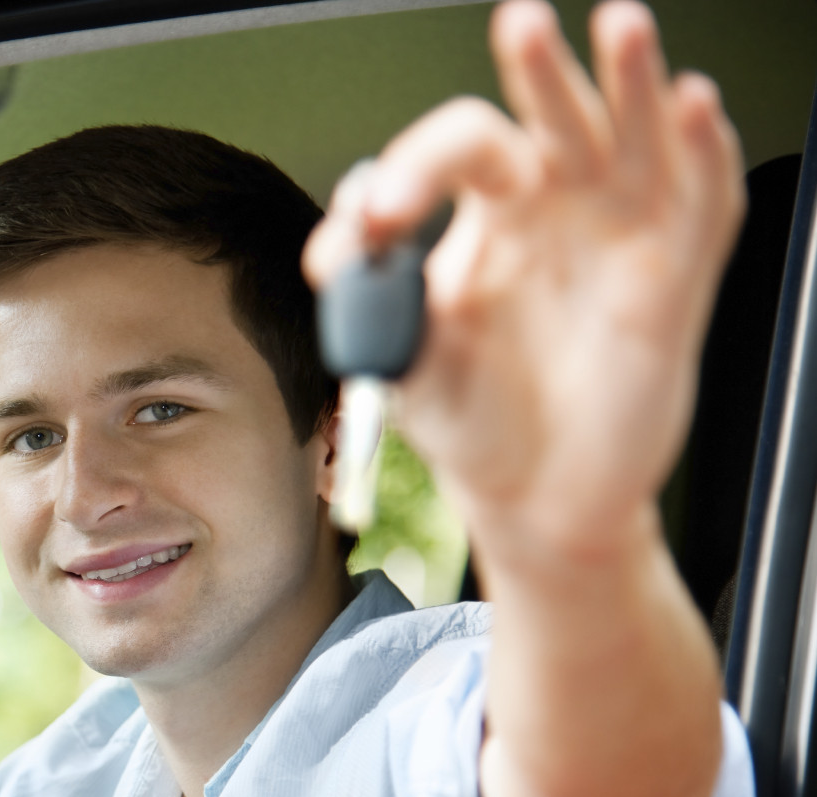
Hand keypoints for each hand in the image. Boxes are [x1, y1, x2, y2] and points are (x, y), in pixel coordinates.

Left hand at [304, 0, 743, 565]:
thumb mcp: (406, 369)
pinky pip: (701, 202)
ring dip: (630, 79)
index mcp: (485, 217)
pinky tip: (692, 106)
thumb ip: (375, 312)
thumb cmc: (474, 422)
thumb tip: (342, 258)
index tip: (375, 225)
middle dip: (537, 69)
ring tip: (618, 24)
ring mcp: (620, 235)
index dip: (413, 172)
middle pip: (549, 115)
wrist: (535, 500)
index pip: (455, 152)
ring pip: (633, 136)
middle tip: (517, 25)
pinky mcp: (676, 277)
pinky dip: (702, 152)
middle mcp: (556, 209)